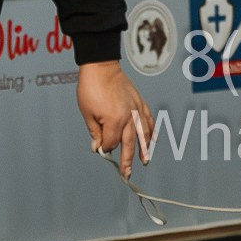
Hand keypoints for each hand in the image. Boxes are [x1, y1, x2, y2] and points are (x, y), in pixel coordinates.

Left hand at [78, 60, 152, 178]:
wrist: (101, 67)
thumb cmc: (92, 88)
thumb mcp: (87, 113)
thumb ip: (95, 132)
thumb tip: (98, 147)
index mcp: (114, 121)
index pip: (110, 143)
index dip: (104, 148)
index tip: (100, 149)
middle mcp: (128, 117)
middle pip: (129, 144)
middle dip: (127, 160)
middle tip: (127, 173)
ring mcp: (136, 110)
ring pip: (143, 134)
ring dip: (144, 149)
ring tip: (145, 160)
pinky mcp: (139, 103)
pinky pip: (148, 119)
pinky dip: (151, 130)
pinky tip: (152, 139)